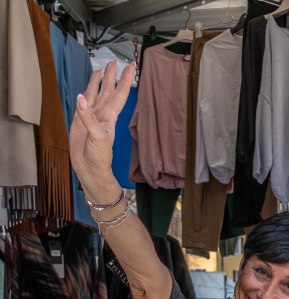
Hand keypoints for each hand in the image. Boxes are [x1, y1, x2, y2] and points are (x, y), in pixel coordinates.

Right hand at [71, 61, 134, 194]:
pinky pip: (82, 105)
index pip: (120, 94)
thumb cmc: (99, 157)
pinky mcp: (80, 122)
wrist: (89, 170)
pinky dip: (83, 95)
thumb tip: (81, 98)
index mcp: (109, 116)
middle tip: (114, 62)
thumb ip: (88, 118)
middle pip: (108, 90)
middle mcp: (101, 114)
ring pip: (95, 95)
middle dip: (111, 77)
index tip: (132, 66)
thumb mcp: (97, 137)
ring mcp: (91, 117)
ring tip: (100, 70)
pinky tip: (84, 90)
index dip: (126, 80)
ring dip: (98, 82)